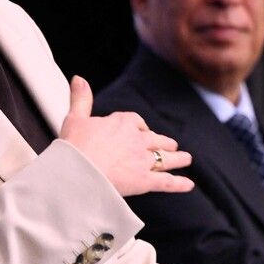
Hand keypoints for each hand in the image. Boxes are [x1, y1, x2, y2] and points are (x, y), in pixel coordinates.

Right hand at [60, 76, 194, 196]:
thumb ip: (81, 98)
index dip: (140, 127)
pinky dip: (179, 183)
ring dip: (177, 158)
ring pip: (166, 158)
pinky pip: (167, 182)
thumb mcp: (75, 118)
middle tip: (170, 145)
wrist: (78, 173)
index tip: (141, 130)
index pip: (136, 121)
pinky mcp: (145, 181)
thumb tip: (79, 78)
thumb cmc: (74, 146)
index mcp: (123, 122)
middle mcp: (138, 139)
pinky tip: (189, 185)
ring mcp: (143, 160)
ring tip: (186, 158)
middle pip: (156, 139)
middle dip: (164, 142)